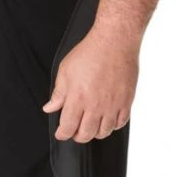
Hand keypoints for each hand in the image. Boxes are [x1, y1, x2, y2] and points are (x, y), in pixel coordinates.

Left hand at [43, 25, 139, 142]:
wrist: (115, 40)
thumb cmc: (90, 52)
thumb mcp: (66, 71)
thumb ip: (58, 93)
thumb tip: (49, 108)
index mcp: (78, 99)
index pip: (68, 128)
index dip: (62, 134)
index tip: (61, 133)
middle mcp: (95, 105)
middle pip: (85, 135)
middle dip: (77, 136)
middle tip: (75, 131)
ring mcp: (112, 105)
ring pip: (103, 132)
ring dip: (95, 132)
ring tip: (91, 125)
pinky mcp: (126, 101)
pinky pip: (120, 123)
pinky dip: (113, 125)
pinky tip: (107, 119)